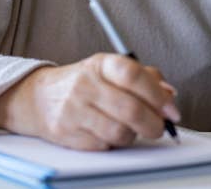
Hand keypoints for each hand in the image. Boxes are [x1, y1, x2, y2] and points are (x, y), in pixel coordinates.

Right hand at [0, 53, 180, 149]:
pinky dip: (113, 143)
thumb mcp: (111, 69)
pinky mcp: (67, 133)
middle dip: (154, 124)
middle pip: (130, 110)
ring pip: (119, 132)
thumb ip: (144, 78)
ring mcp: (74, 110)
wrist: (39, 97)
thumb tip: (169, 95)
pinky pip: (103, 146)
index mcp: (102, 64)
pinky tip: (109, 132)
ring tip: (132, 128)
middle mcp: (86, 85)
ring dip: (134, 135)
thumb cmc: (85, 83)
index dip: (157, 95)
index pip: (134, 75)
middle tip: (160, 128)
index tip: (171, 110)